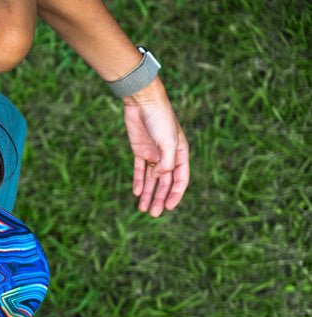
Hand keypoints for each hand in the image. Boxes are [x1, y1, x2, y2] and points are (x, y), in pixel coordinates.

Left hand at [123, 79, 189, 216]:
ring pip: (151, 179)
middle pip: (164, 183)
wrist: (142, 102)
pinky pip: (139, 170)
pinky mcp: (139, 150)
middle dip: (160, 198)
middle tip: (153, 214)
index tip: (169, 207)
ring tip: (142, 209)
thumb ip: (166, 162)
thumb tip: (158, 178)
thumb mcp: (168, 142)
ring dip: (148, 194)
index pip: (181, 179)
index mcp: (180, 153)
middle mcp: (167, 155)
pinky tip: (136, 193)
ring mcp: (153, 153)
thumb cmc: (160, 119)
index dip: (176, 194)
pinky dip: (138, 181)